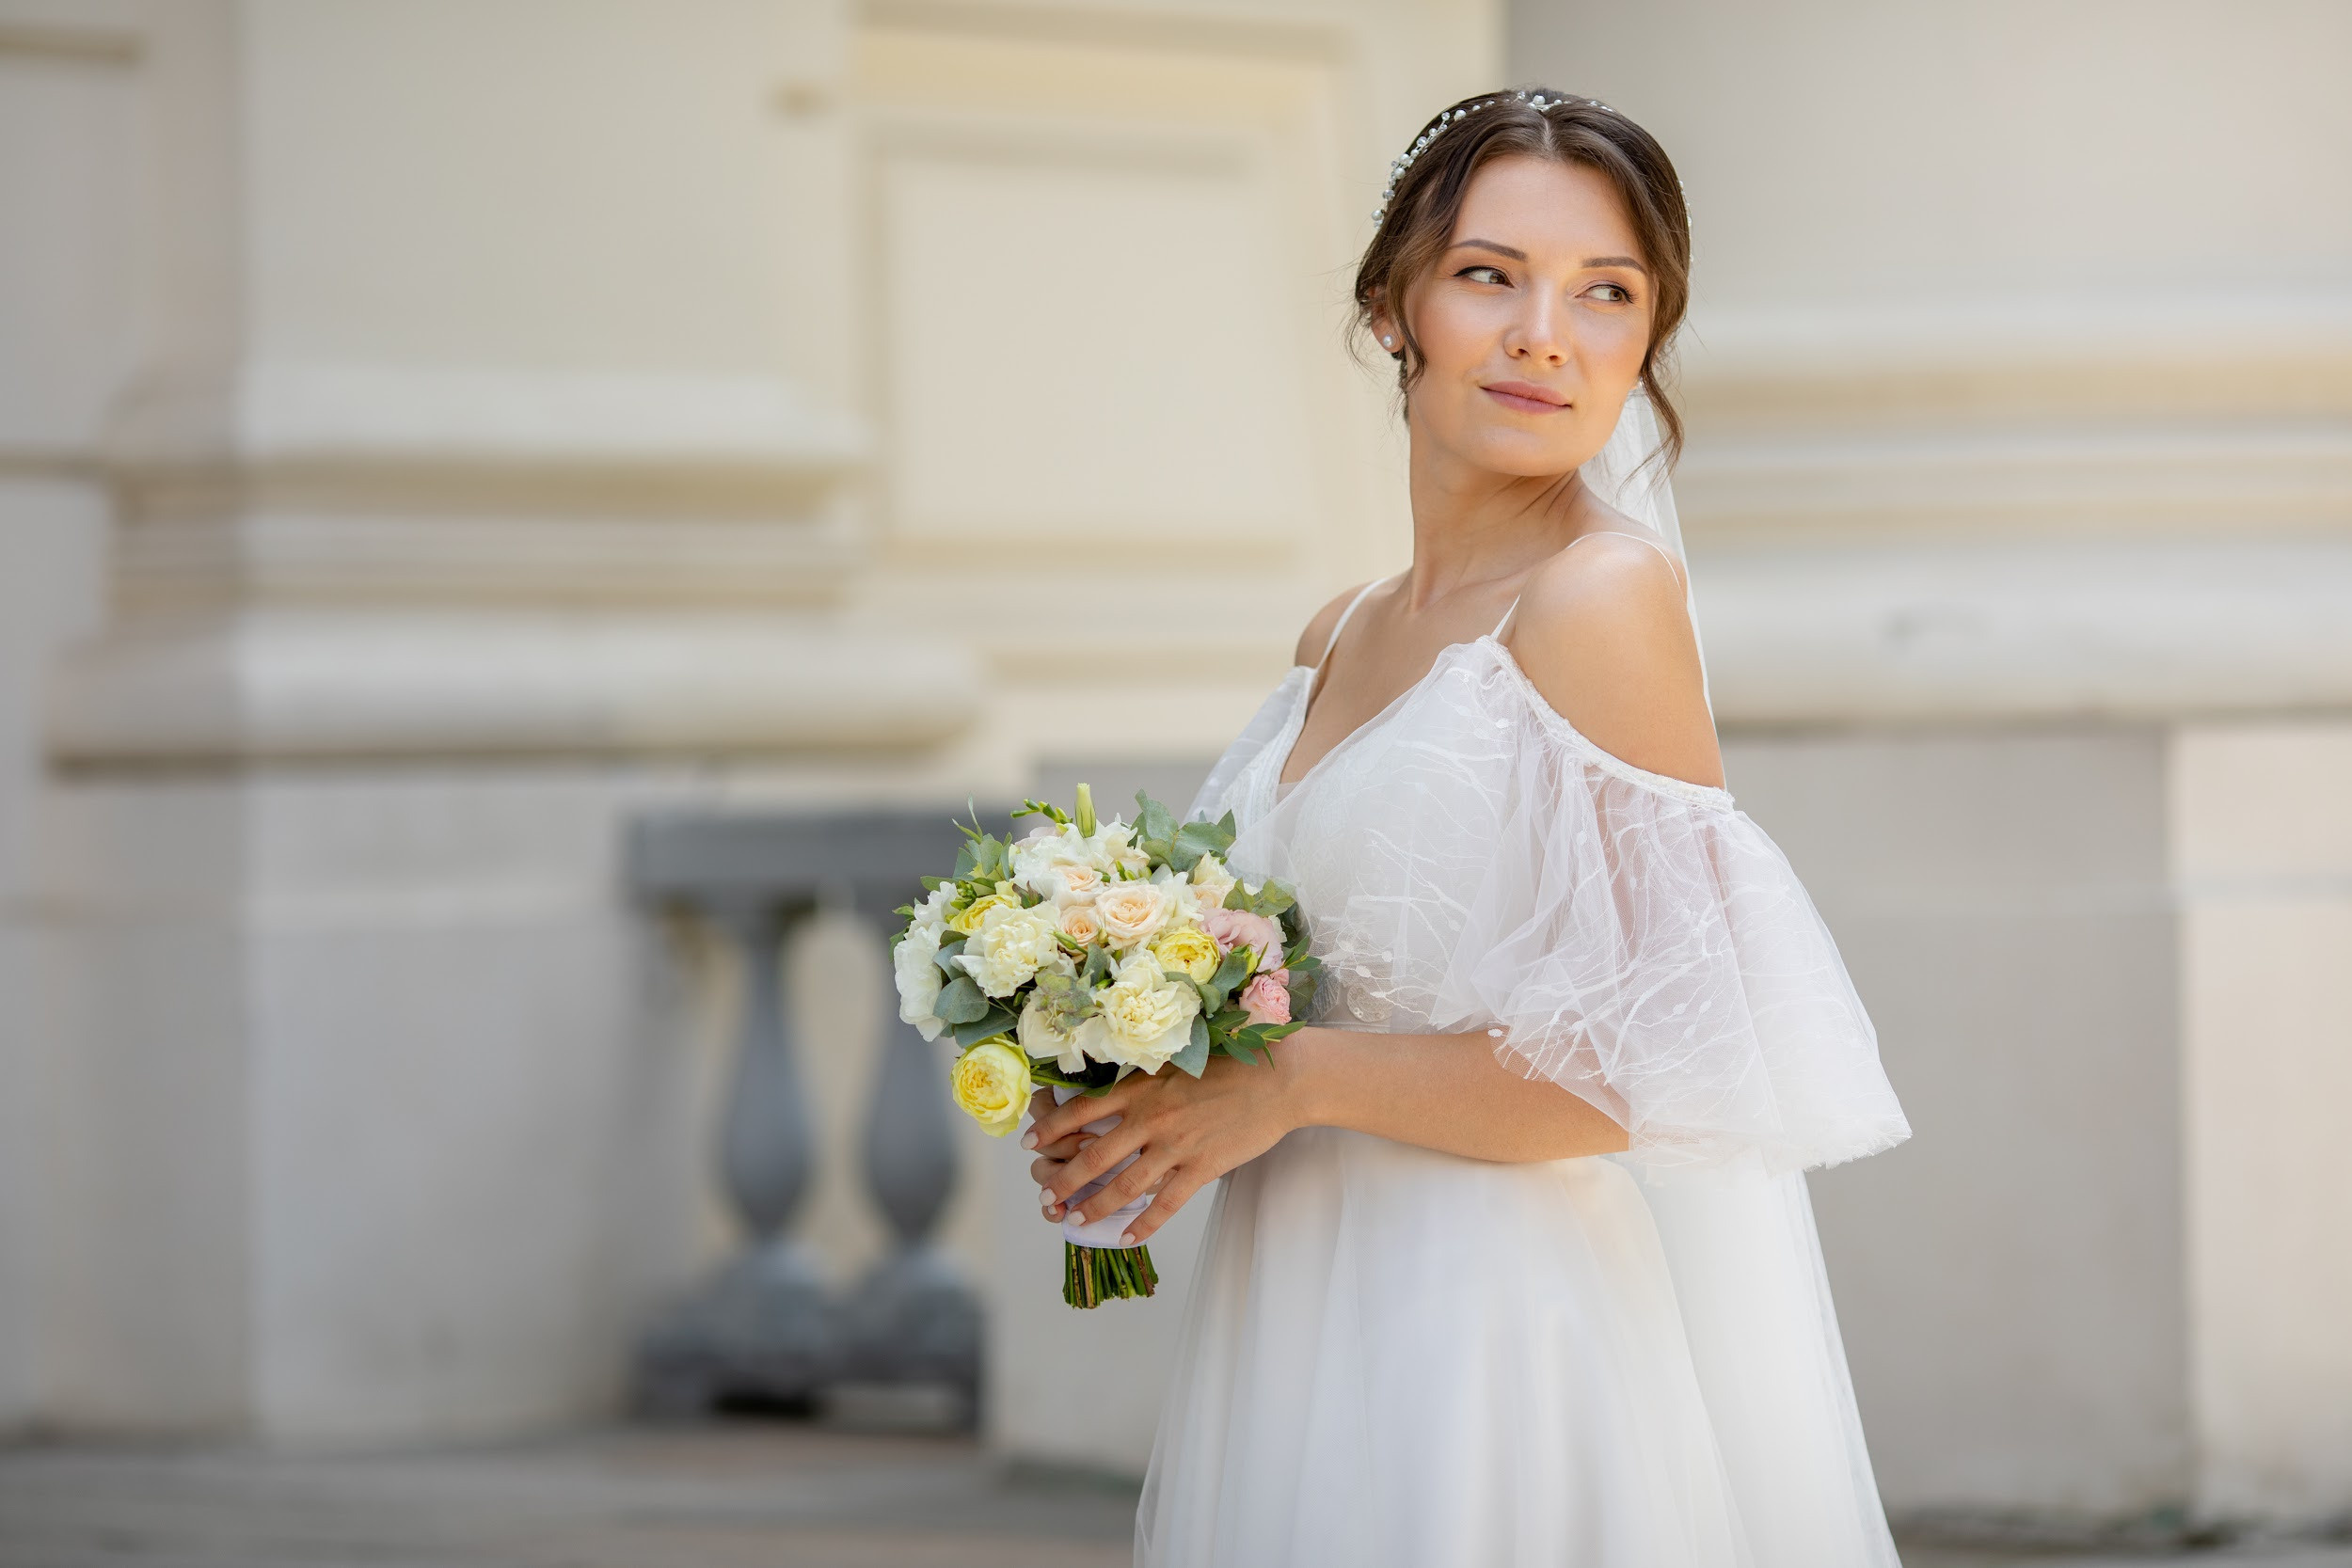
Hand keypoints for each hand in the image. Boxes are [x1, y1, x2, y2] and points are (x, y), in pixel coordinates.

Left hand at [1021, 1049, 1306, 1245]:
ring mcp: (1176, 1146)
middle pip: (1093, 1156)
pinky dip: (1144, 1225)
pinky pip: (1166, 1204)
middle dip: (1063, 1180)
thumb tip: (1117, 1092)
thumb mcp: (1178, 1060)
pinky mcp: (1202, 1168)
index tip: (1028, 1142)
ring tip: (1075, 1221)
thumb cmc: (1233, 1062)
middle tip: (1045, 1196)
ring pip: (1124, 1186)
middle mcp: (1151, 1118)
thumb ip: (1146, 1078)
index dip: (1050, 1128)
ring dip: (1095, 1207)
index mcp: (1142, 1087)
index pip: (1081, 1110)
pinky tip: (1128, 1237)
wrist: (1279, 1079)